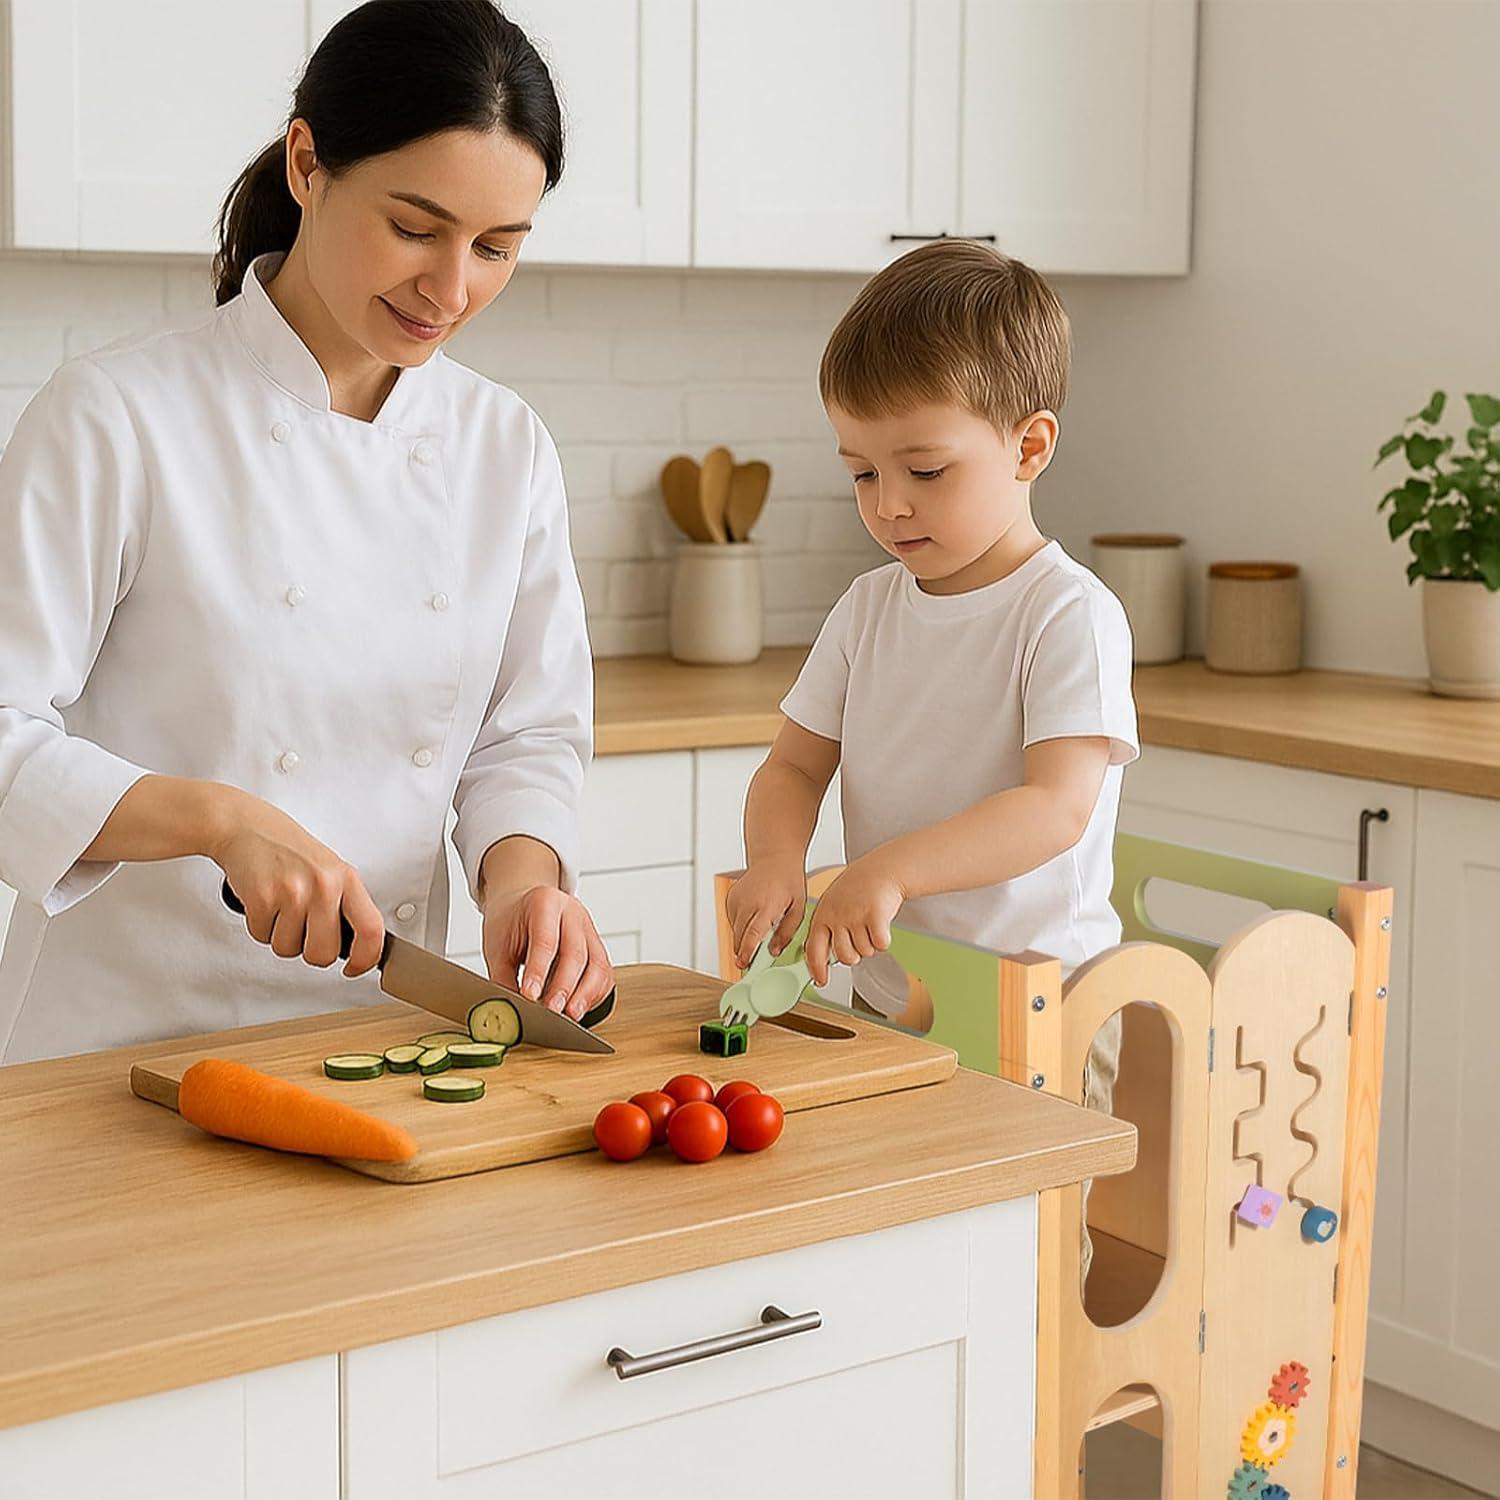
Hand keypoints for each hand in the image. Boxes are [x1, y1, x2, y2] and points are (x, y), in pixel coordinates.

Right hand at [208, 790, 385, 977]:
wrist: (248, 827)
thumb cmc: (291, 851)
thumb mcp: (331, 870)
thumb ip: (346, 904)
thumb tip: (359, 947)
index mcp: (347, 879)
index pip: (372, 930)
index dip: (366, 958)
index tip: (354, 968)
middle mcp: (324, 885)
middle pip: (324, 953)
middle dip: (310, 951)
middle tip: (303, 929)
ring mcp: (293, 891)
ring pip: (289, 950)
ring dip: (281, 936)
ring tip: (281, 907)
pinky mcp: (262, 897)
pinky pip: (262, 937)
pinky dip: (260, 926)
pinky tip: (264, 902)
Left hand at [483, 884, 613, 1021]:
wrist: (522, 908)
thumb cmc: (510, 924)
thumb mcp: (497, 947)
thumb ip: (503, 978)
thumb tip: (510, 1009)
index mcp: (545, 903)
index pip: (545, 940)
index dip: (539, 970)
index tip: (530, 995)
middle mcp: (572, 913)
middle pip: (576, 953)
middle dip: (564, 987)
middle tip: (551, 1010)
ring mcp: (589, 930)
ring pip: (598, 965)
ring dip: (585, 994)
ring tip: (570, 1015)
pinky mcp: (598, 949)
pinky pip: (604, 975)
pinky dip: (593, 995)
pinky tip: (578, 1008)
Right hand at [726, 856, 806, 968]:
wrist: (774, 858)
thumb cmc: (788, 880)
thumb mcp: (798, 908)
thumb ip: (786, 933)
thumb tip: (774, 951)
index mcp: (766, 905)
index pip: (753, 933)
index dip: (747, 951)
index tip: (743, 964)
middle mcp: (748, 902)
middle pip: (740, 936)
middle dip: (744, 951)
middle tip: (754, 960)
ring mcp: (736, 900)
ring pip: (734, 931)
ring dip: (744, 937)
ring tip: (761, 925)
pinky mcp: (729, 899)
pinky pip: (732, 921)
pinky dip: (741, 925)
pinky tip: (754, 916)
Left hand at [804, 853, 905, 986]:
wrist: (881, 870)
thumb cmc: (857, 889)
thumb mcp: (832, 905)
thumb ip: (826, 929)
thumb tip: (820, 960)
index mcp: (822, 915)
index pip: (813, 949)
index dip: (817, 969)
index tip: (821, 981)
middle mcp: (837, 916)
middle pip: (845, 957)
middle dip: (855, 954)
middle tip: (859, 937)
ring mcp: (855, 916)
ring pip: (865, 952)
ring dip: (870, 944)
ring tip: (869, 923)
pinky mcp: (875, 916)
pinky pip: (881, 945)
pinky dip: (884, 939)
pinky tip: (881, 924)